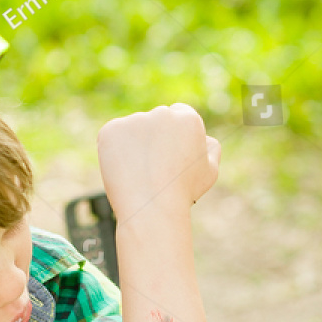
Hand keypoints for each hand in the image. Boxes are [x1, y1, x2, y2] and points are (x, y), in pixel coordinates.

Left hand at [96, 103, 220, 223]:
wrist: (152, 208)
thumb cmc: (183, 193)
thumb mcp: (209, 171)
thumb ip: (210, 148)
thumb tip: (204, 137)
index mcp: (188, 118)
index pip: (179, 115)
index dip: (174, 137)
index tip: (169, 155)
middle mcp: (161, 113)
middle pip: (155, 120)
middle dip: (154, 138)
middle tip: (153, 168)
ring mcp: (134, 120)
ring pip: (133, 130)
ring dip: (134, 145)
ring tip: (139, 174)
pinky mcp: (111, 130)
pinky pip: (113, 137)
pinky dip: (115, 152)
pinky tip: (125, 171)